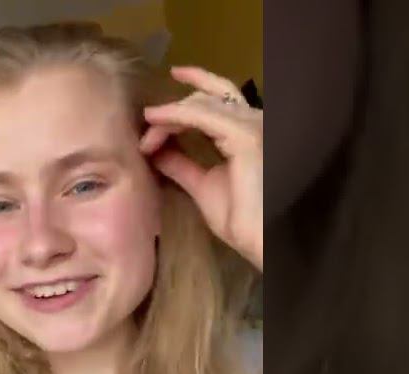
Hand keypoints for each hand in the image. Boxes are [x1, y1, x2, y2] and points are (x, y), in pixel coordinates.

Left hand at [141, 66, 263, 270]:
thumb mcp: (203, 186)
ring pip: (200, 104)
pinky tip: (155, 121)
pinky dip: (174, 117)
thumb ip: (183, 166)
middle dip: (174, 108)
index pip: (219, 100)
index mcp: (249, 132)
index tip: (157, 108)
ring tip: (147, 129)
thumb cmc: (243, 221)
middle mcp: (254, 122)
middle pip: (209, 97)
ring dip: (169, 115)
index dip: (189, 98)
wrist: (261, 242)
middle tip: (148, 117)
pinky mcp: (243, 136)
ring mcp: (251, 126)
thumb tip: (158, 152)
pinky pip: (200, 115)